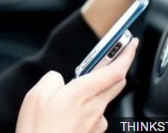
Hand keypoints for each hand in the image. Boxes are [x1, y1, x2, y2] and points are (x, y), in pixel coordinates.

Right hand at [16, 39, 138, 132]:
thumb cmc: (37, 131)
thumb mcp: (35, 96)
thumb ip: (51, 79)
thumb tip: (59, 79)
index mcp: (81, 95)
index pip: (114, 71)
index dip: (126, 55)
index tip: (131, 43)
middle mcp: (94, 110)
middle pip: (115, 83)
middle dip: (116, 67)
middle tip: (110, 57)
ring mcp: (96, 124)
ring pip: (103, 99)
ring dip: (95, 90)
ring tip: (72, 94)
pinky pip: (95, 114)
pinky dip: (87, 107)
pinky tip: (68, 113)